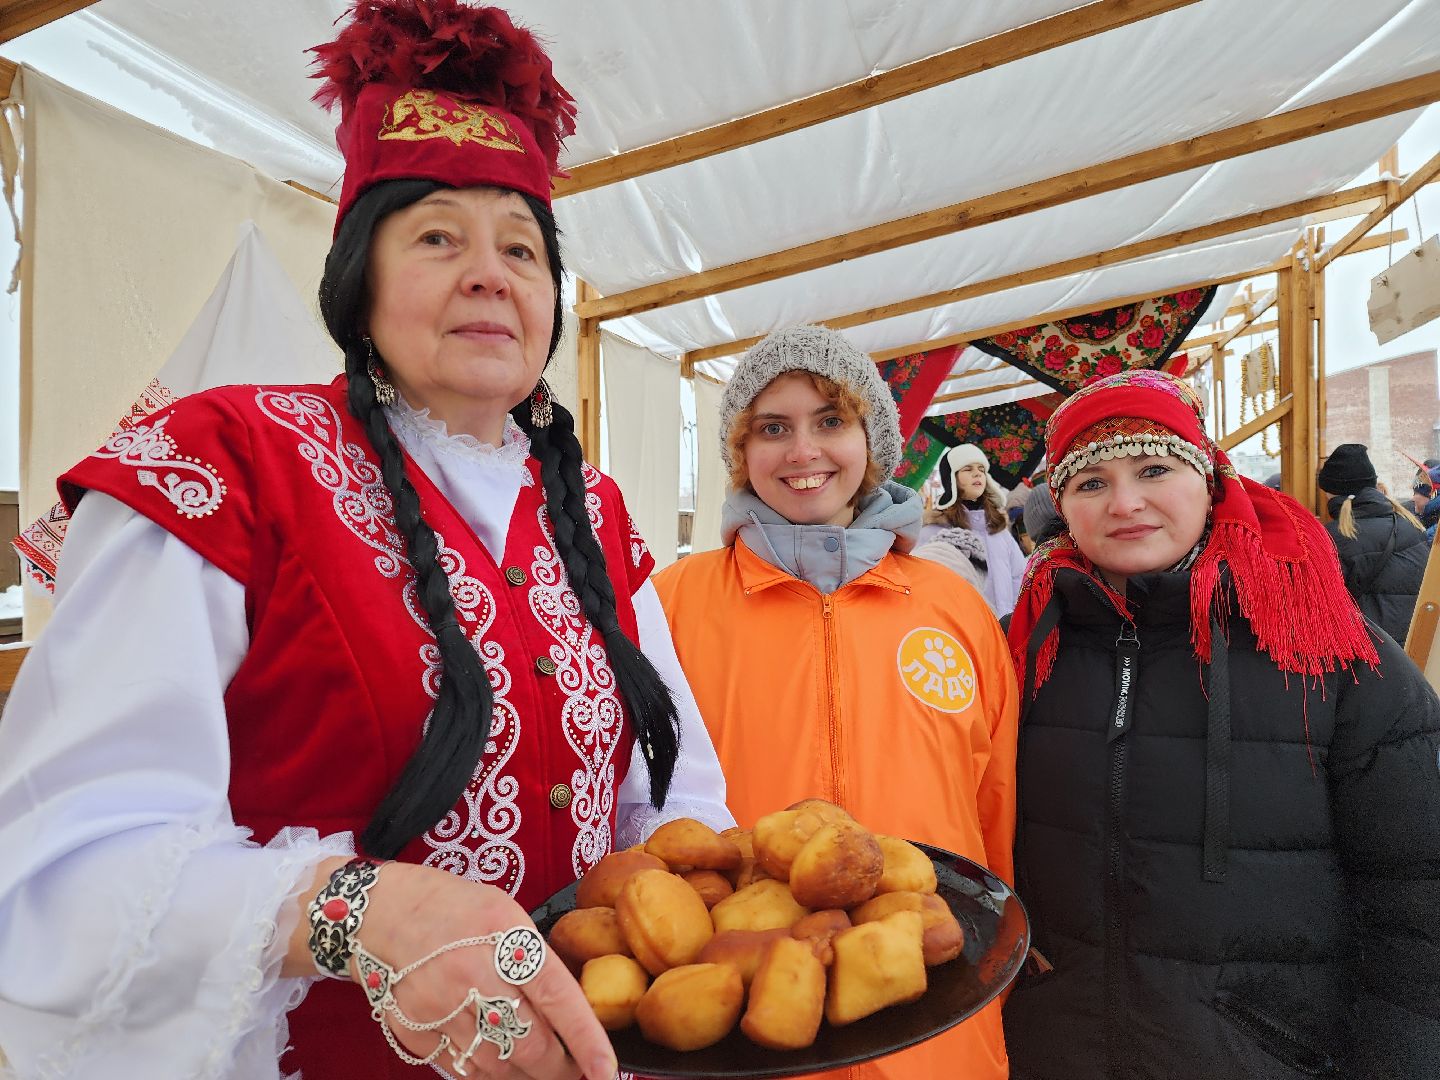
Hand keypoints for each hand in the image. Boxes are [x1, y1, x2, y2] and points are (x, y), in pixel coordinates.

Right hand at [291, 860, 615, 1079]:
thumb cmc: (452, 907)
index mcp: (505, 937)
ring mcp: (441, 1008)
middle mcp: (474, 974)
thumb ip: (534, 959)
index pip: (559, 999)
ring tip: (540, 1067)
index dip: (587, 1041)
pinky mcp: (416, 1032)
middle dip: (560, 1068)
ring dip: (527, 1074)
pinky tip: (498, 1061)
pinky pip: (463, 1070)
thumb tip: (568, 1011)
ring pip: (499, 1067)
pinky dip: (488, 1073)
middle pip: (531, 1045)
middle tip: (573, 1071)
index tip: (606, 1072)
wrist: (378, 912)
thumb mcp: (505, 914)